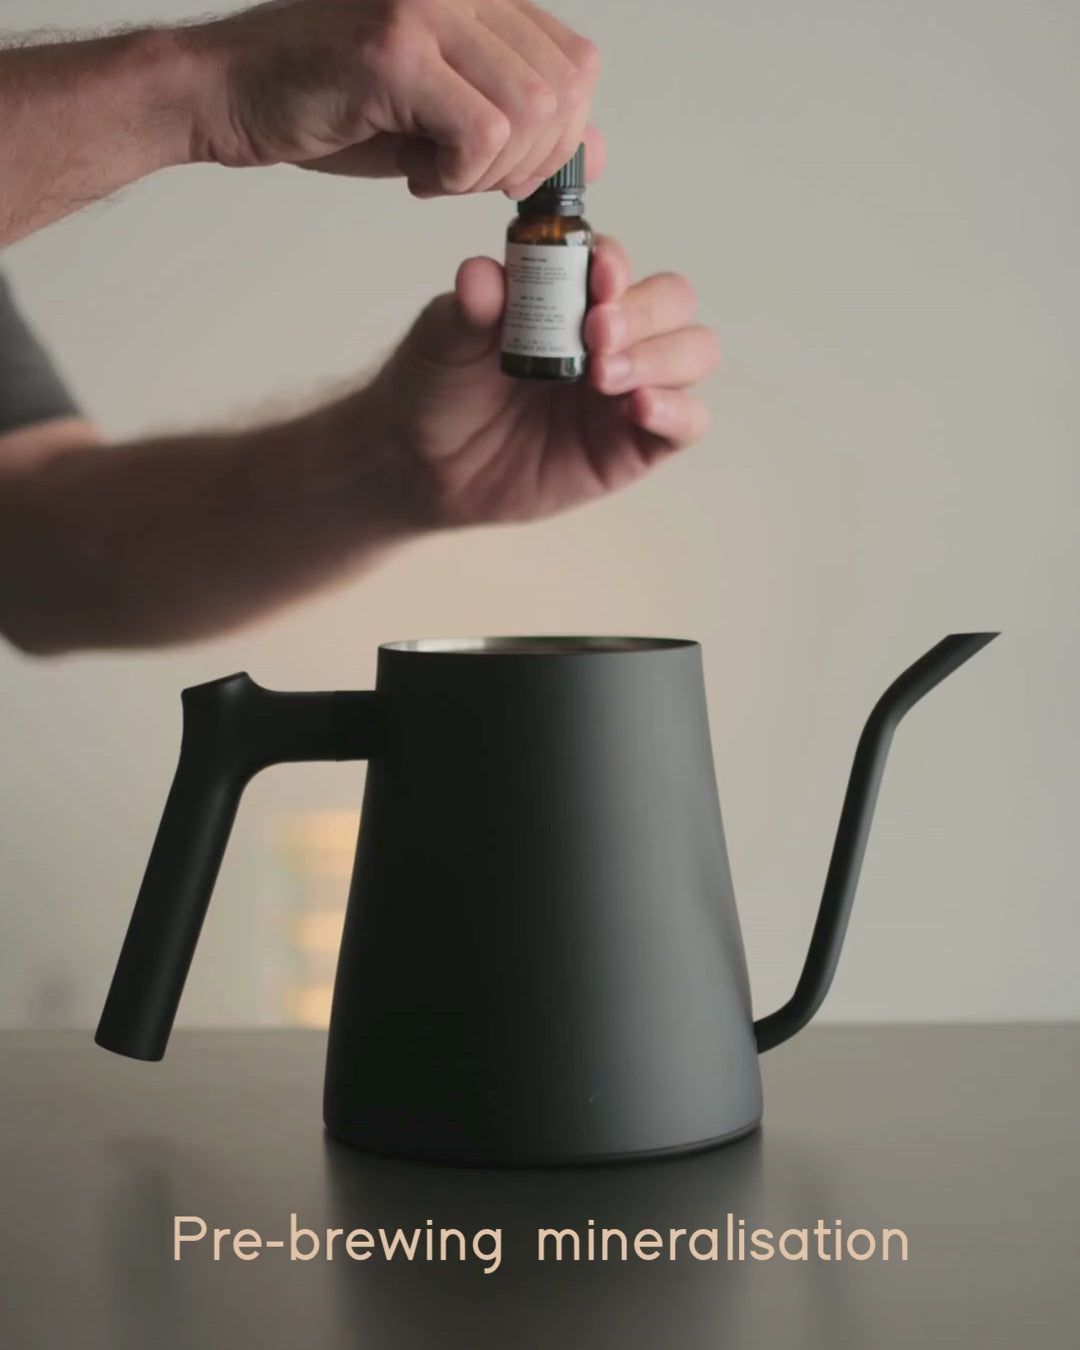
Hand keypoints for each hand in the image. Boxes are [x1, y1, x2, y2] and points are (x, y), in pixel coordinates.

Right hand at [184, 0, 601, 198]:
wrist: (233, 93)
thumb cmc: (334, 103)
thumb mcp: (446, 119)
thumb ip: (521, 127)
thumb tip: (596, 148)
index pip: (576, 65)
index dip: (560, 137)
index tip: (508, 169)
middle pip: (565, 90)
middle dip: (531, 162)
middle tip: (473, 179)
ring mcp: (428, 7)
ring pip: (529, 112)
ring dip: (492, 172)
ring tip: (440, 173)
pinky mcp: (395, 48)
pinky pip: (481, 133)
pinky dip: (460, 176)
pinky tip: (418, 176)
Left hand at [353, 235, 719, 528]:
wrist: (424, 468)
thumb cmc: (439, 391)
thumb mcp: (441, 342)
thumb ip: (467, 309)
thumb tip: (482, 275)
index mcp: (569, 295)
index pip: (615, 264)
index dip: (614, 263)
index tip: (596, 276)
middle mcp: (610, 335)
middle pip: (671, 301)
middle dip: (642, 311)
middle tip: (596, 332)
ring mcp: (628, 389)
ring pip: (692, 352)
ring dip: (659, 356)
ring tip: (602, 376)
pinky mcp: (634, 445)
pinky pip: (688, 422)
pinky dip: (676, 410)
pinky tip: (638, 408)